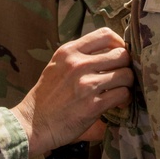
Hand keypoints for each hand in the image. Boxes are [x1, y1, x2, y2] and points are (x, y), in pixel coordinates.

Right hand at [10, 28, 131, 156]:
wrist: (32, 124)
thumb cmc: (46, 97)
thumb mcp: (57, 66)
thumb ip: (79, 57)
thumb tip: (110, 52)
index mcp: (69, 51)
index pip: (105, 35)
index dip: (119, 44)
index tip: (118, 55)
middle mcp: (78, 64)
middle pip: (121, 54)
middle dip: (126, 66)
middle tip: (122, 76)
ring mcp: (85, 84)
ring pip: (126, 75)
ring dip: (127, 84)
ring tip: (121, 91)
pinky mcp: (92, 105)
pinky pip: (122, 95)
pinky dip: (124, 99)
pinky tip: (118, 103)